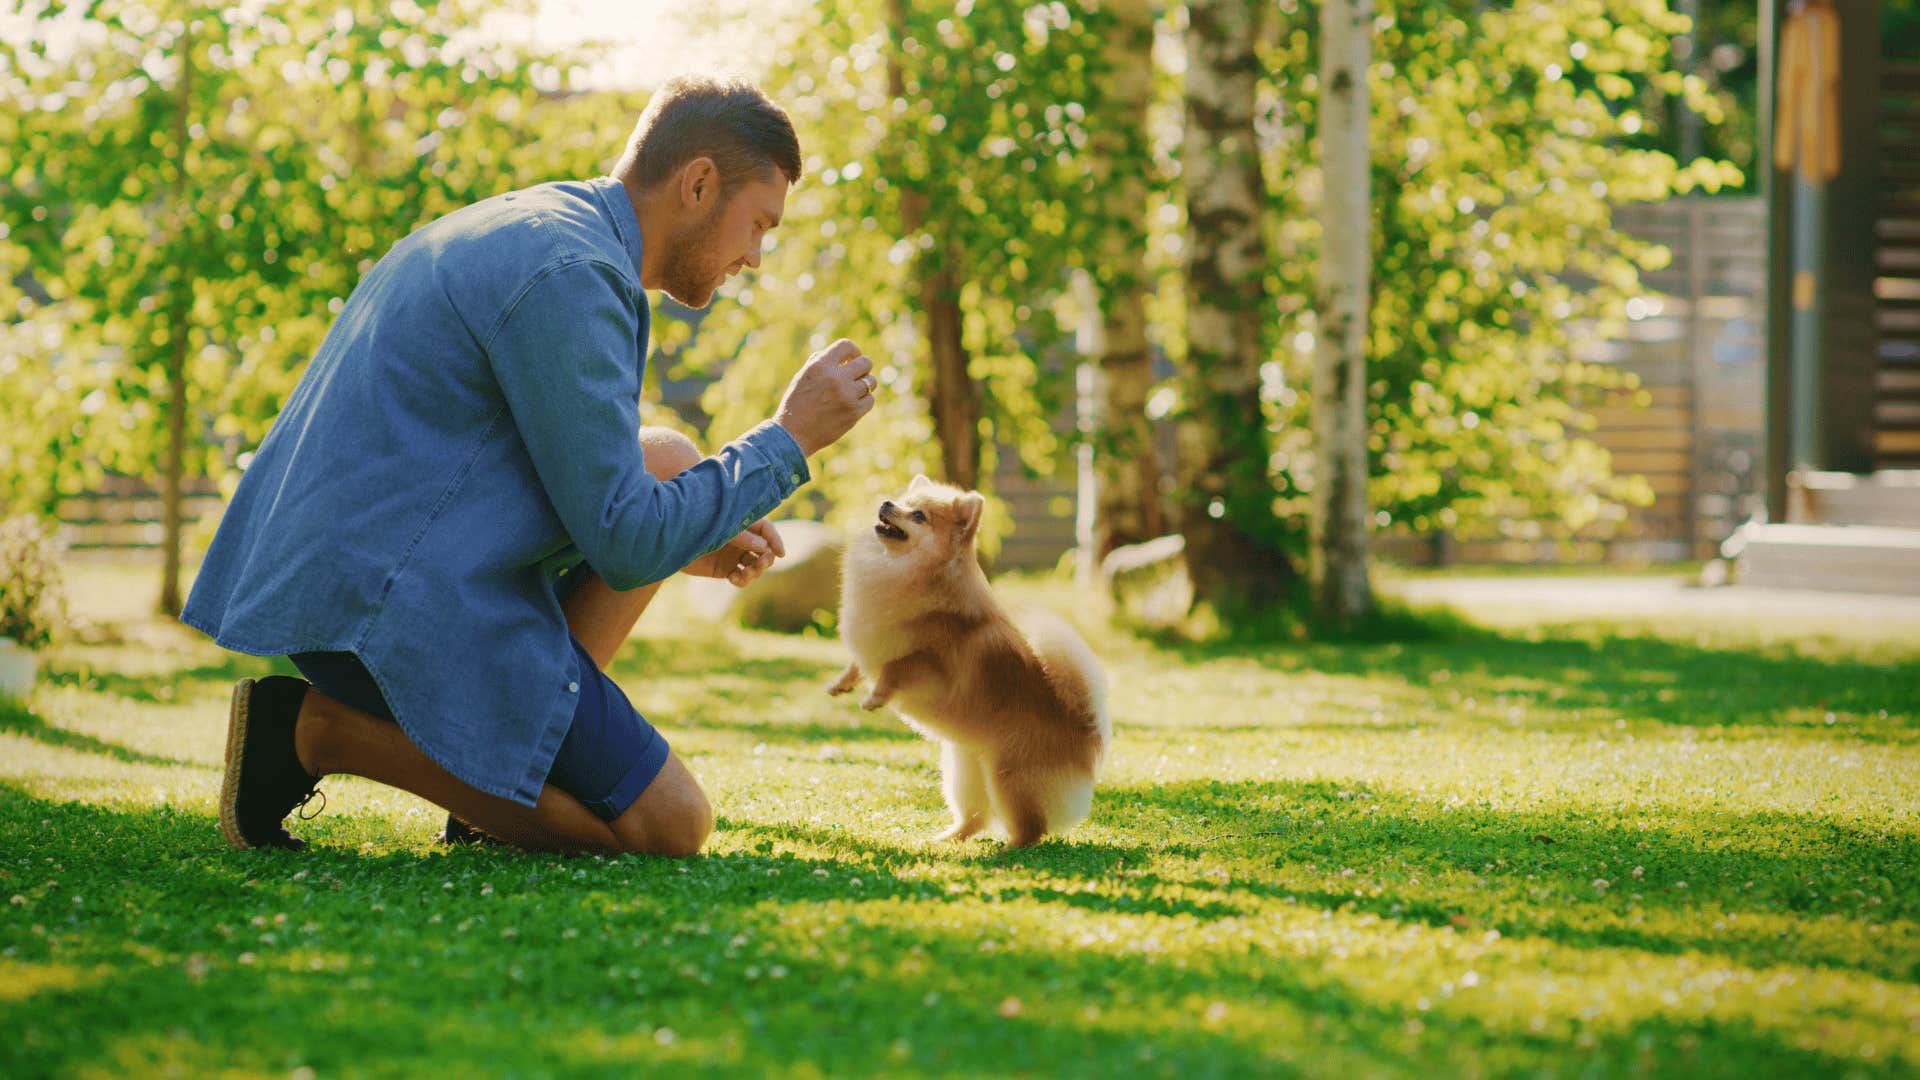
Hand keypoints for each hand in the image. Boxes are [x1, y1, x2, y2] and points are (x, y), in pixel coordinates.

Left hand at [683, 519, 784, 587]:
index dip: (775, 541)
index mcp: (742, 523)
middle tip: (760, 563)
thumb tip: (765, 549)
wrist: (672, 542)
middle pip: (765, 550)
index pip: (766, 530)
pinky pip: (742, 578)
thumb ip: (744, 538)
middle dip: (766, 559)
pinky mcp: (724, 569)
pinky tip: (733, 577)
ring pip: (755, 566)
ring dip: (756, 571)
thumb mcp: (722, 529)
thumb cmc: (697, 527)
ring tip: (747, 572)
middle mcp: (741, 540)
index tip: (781, 553)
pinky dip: (742, 580)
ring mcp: (733, 555)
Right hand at [772, 339, 878, 455]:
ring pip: (870, 382)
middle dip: (863, 368)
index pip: (847, 345)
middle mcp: (835, 378)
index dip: (853, 351)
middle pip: (865, 363)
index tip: (851, 359)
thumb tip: (844, 355)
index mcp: (820, 365)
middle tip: (856, 376)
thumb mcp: (803, 376)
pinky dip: (864, 401)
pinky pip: (870, 400)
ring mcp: (846, 395)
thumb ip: (821, 362)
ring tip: (854, 391)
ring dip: (865, 385)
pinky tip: (852, 404)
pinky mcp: (854, 412)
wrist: (793, 434)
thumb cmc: (797, 404)